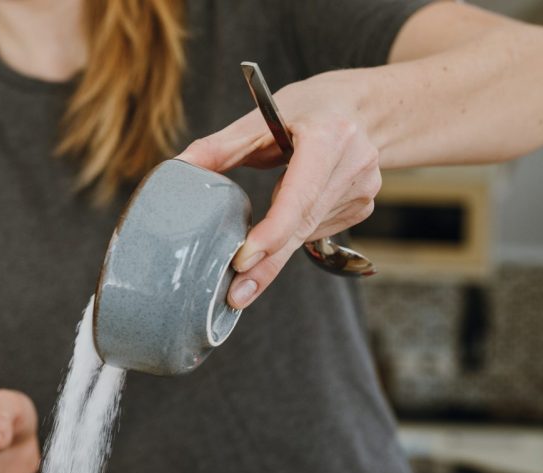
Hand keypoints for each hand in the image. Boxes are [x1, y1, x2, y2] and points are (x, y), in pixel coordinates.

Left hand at [177, 74, 381, 308]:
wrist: (361, 108)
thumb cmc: (307, 109)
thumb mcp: (263, 117)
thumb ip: (219, 146)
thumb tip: (178, 169)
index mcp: (330, 136)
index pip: (300, 194)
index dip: (272, 231)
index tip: (243, 260)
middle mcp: (354, 163)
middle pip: (302, 225)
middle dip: (267, 263)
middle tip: (235, 295)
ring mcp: (364, 189)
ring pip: (307, 234)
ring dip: (278, 242)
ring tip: (265, 220)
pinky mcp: (363, 207)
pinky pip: (317, 232)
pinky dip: (295, 230)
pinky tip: (295, 208)